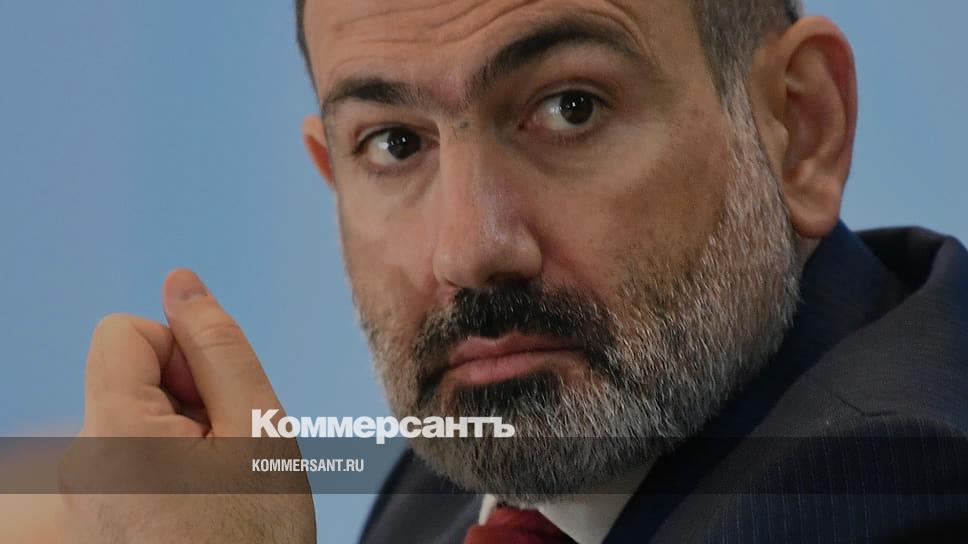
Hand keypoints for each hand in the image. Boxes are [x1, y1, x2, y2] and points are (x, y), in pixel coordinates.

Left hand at [58, 268, 314, 542]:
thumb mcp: (259, 430)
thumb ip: (221, 347)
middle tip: (230, 455)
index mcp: (114, 434)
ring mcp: (81, 499)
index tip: (219, 406)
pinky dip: (169, 471)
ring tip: (220, 488)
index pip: (126, 331)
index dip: (183, 353)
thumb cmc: (256, 541)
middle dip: (189, 398)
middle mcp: (78, 464)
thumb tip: (183, 282)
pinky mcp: (93, 522)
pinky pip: (130, 461)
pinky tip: (202, 510)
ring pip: (137, 421)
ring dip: (185, 438)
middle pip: (131, 378)